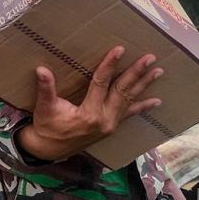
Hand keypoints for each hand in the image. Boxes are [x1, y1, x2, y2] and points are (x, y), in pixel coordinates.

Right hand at [16, 46, 162, 161]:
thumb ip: (45, 88)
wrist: (49, 149)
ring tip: (157, 71)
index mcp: (89, 114)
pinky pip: (129, 114)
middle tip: (149, 58)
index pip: (102, 83)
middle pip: (122, 91)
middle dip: (136, 73)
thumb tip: (41, 69)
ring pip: (129, 100)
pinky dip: (143, 107)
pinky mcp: (111, 127)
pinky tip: (156, 101)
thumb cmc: (47, 126)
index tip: (119, 50)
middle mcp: (105, 120)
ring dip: (143, 85)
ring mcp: (110, 125)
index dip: (110, 65)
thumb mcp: (45, 108)